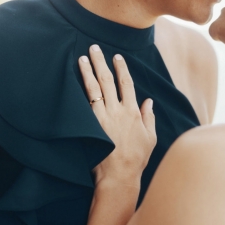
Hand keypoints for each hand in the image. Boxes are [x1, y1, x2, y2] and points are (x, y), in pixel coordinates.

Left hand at [79, 45, 156, 187]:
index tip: (117, 57)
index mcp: (133, 112)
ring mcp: (103, 118)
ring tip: (82, 59)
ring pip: (94, 89)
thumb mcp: (150, 137)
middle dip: (101, 62)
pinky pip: (86, 104)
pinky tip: (75, 82)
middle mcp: (118, 111)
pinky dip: (81, 91)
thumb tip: (148, 101)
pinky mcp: (92, 126)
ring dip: (87, 72)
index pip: (127, 84)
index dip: (122, 69)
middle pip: (108, 81)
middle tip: (94, 48)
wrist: (119, 175)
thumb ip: (149, 117)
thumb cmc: (137, 158)